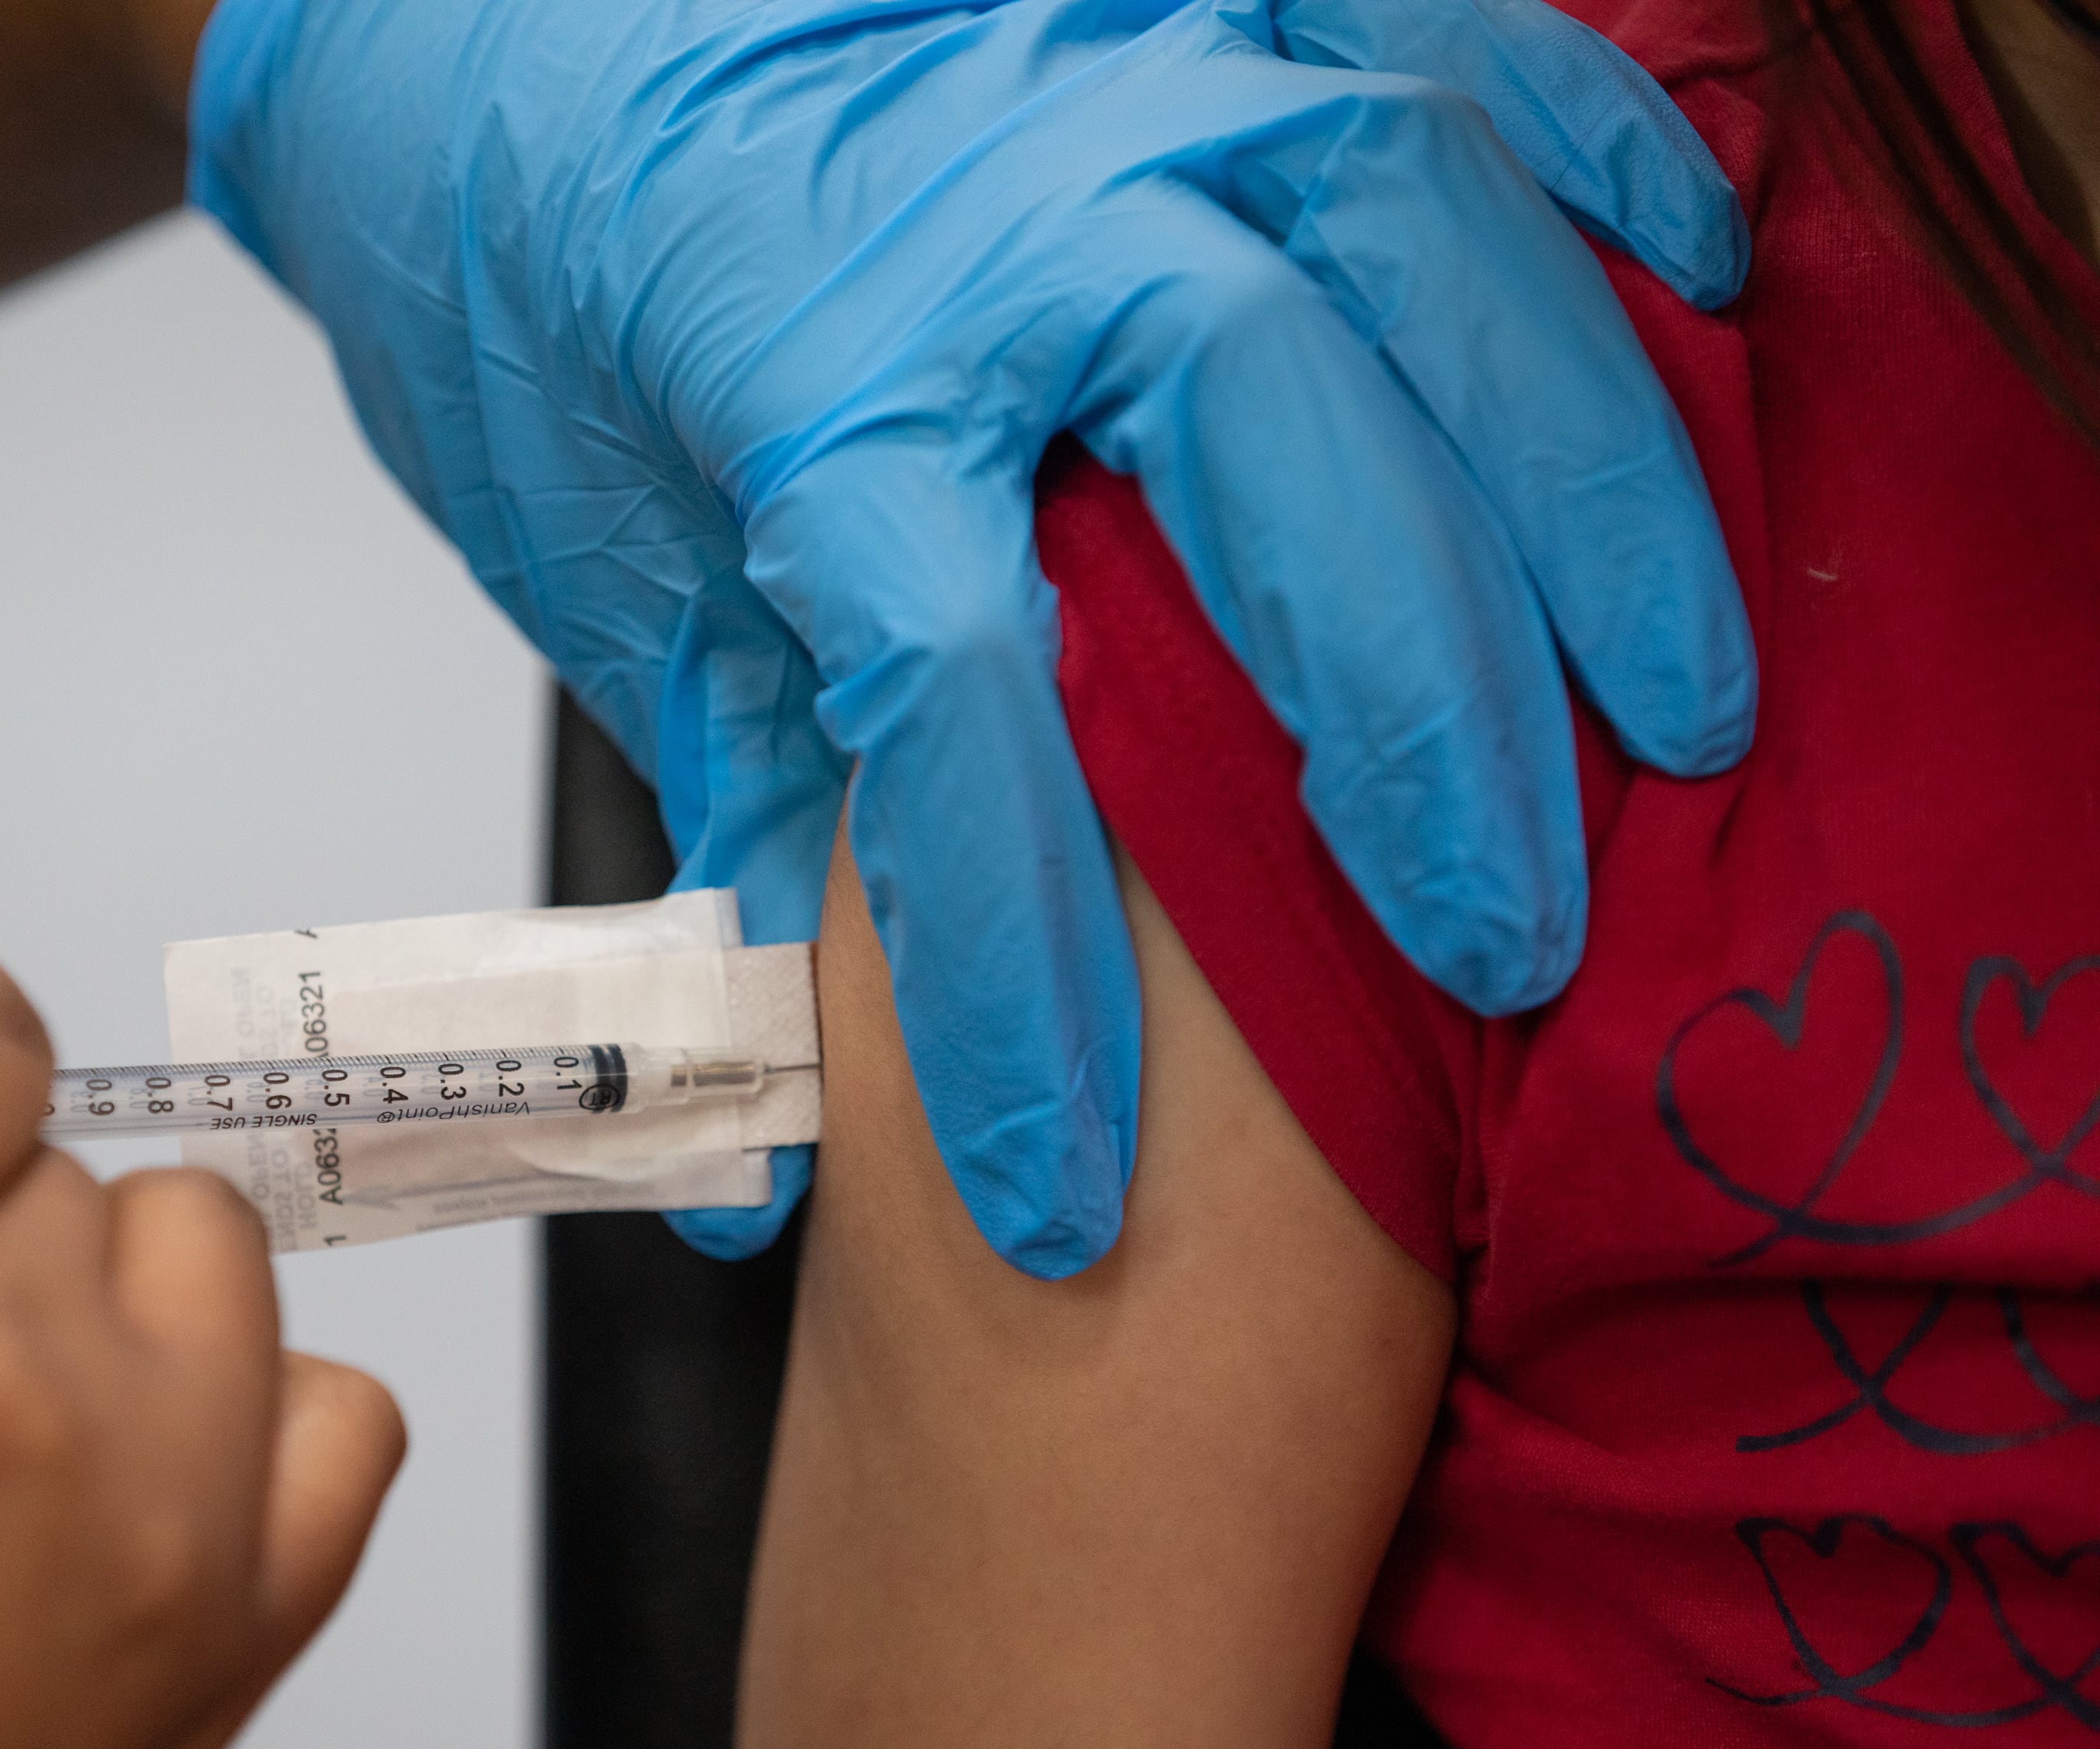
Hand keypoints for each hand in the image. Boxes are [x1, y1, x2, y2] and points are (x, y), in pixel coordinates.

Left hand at [191, 0, 1757, 1275]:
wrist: (489, 28)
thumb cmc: (553, 301)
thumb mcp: (619, 571)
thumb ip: (743, 814)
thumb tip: (760, 1159)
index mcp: (808, 382)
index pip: (952, 702)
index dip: (1016, 975)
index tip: (1063, 1195)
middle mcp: (993, 214)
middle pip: (1267, 451)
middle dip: (1420, 716)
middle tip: (1507, 945)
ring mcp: (1119, 69)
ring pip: (1413, 242)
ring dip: (1581, 483)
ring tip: (1685, 709)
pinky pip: (1442, 37)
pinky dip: (1592, 161)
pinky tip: (1694, 293)